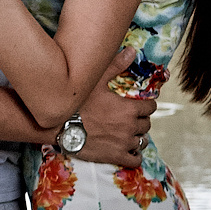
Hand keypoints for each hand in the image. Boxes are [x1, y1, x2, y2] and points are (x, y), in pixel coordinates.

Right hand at [75, 48, 154, 166]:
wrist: (60, 127)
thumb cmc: (77, 102)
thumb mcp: (95, 80)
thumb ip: (116, 65)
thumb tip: (132, 50)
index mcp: (129, 109)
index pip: (150, 107)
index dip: (146, 105)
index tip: (140, 104)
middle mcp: (130, 127)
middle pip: (146, 124)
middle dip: (140, 120)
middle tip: (131, 117)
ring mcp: (123, 143)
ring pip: (141, 141)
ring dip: (137, 136)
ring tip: (128, 133)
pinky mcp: (115, 156)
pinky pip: (135, 159)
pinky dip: (135, 155)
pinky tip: (128, 150)